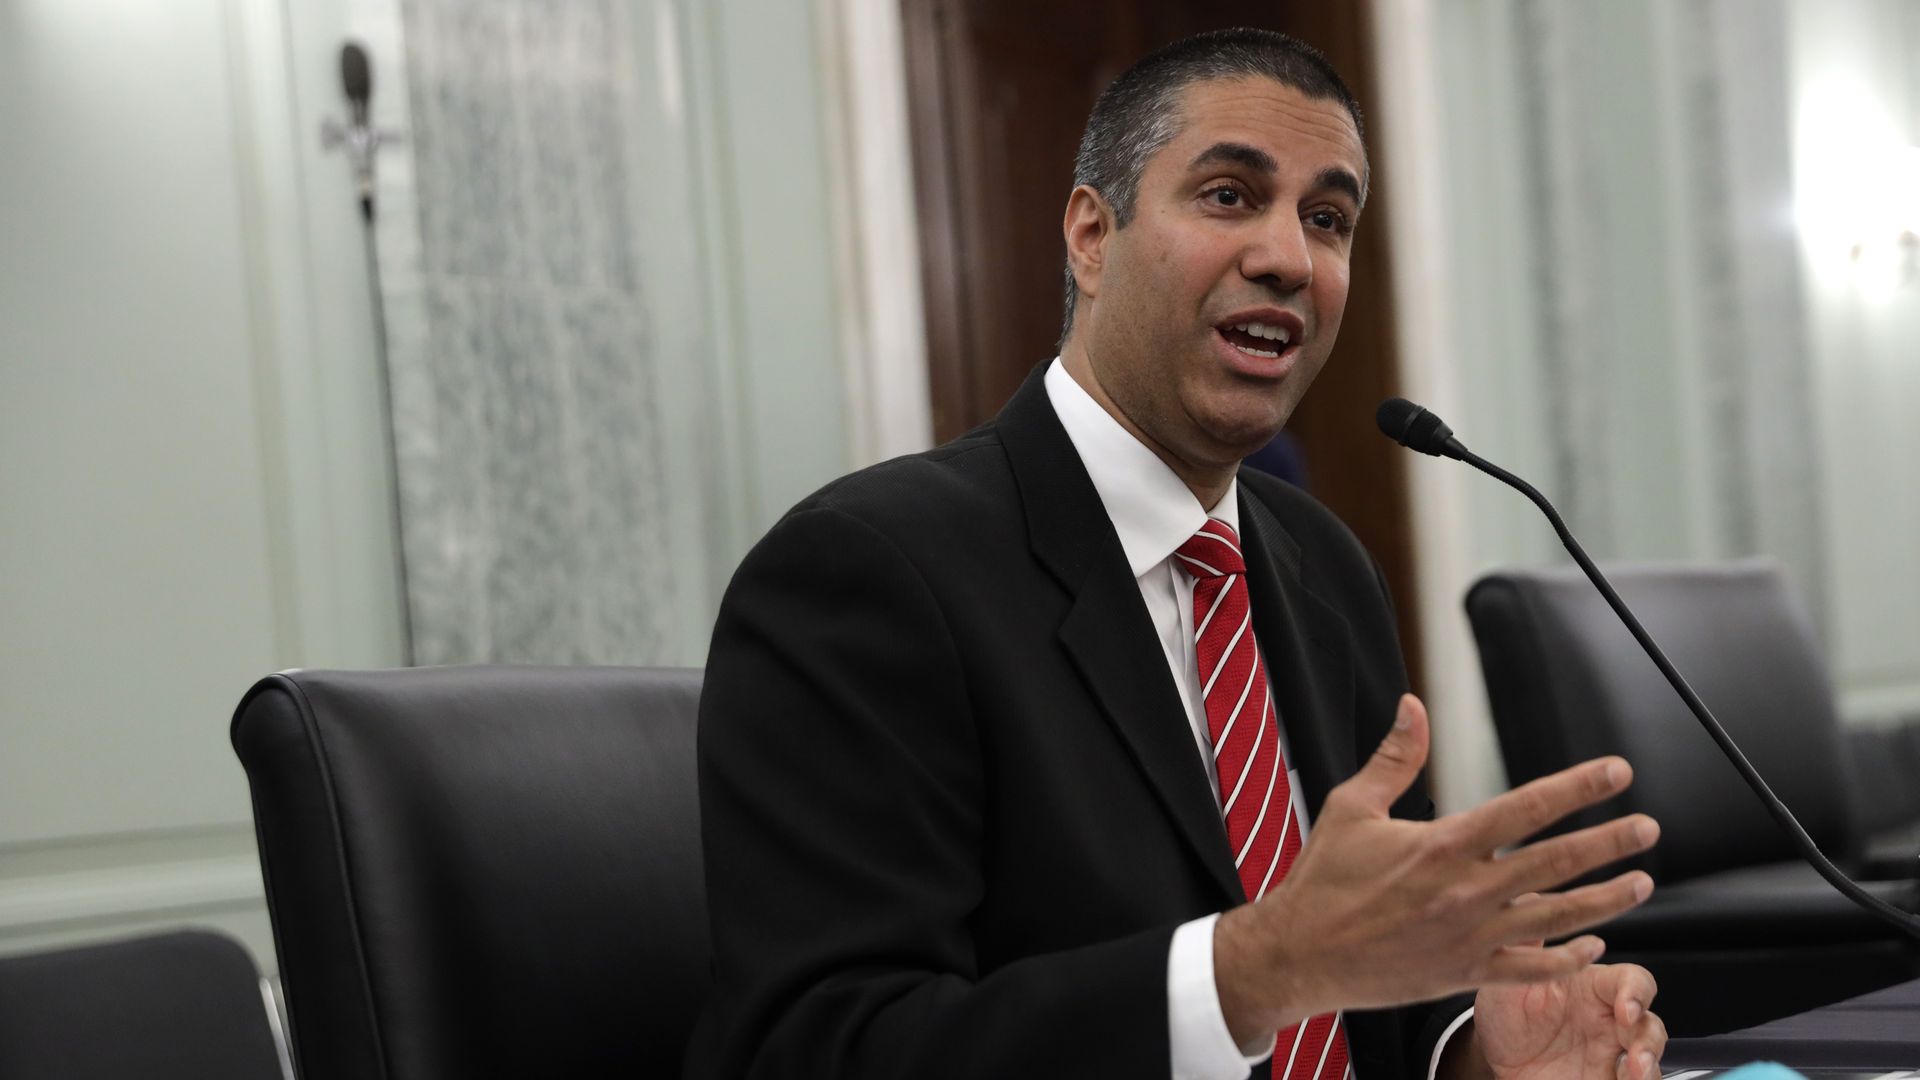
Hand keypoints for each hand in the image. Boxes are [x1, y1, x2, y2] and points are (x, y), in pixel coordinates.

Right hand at [1214, 694, 1658, 1043]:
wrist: (1299, 954)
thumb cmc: (1322, 880)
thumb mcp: (1351, 807)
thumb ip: (1394, 758)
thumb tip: (1413, 706)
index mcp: (1441, 845)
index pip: (1526, 808)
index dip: (1577, 788)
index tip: (1615, 773)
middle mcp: (1464, 892)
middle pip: (1556, 863)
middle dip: (1609, 842)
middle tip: (1647, 828)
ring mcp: (1469, 937)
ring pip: (1556, 918)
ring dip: (1605, 900)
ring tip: (1640, 883)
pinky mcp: (1463, 974)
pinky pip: (1531, 970)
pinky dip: (1567, 958)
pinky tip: (1593, 945)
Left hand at [1473, 952, 1666, 1079]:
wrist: (1491, 1060)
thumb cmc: (1506, 1014)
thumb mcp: (1505, 982)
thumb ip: (1524, 948)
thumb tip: (1530, 900)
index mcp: (1592, 988)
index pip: (1632, 980)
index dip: (1637, 993)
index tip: (1625, 1010)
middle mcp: (1609, 1020)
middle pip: (1650, 1024)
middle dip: (1650, 1040)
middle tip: (1637, 1056)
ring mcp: (1612, 1054)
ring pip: (1650, 1059)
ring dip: (1650, 1068)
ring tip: (1635, 1075)